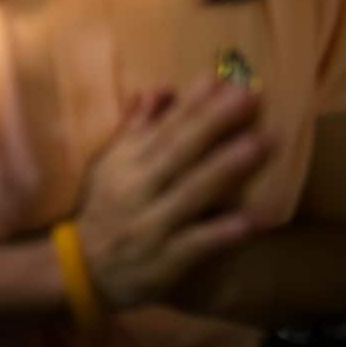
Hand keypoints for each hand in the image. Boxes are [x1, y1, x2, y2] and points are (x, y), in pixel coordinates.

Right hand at [73, 78, 268, 310]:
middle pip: (180, 151)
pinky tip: (252, 219)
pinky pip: (196, 244)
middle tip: (251, 95)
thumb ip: (136, 127)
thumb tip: (161, 89)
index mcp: (128, 162)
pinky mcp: (166, 260)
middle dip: (216, 122)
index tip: (221, 77)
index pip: (164, 127)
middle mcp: (139, 188)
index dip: (192, 103)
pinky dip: (222, 232)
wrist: (84, 268)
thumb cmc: (105, 208)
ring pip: (192, 192)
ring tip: (261, 143)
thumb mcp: (110, 164)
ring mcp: (153, 224)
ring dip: (227, 167)